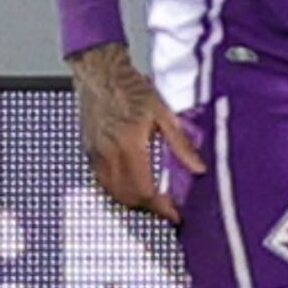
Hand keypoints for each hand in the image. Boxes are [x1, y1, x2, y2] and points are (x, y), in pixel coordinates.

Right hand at [71, 42, 199, 221]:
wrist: (99, 73)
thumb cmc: (129, 87)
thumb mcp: (162, 113)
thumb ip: (180, 144)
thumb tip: (198, 167)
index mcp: (130, 145)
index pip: (145, 191)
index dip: (162, 207)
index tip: (174, 213)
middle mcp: (109, 154)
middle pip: (129, 198)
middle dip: (149, 207)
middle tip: (166, 207)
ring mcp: (96, 155)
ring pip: (113, 193)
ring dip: (132, 201)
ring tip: (151, 198)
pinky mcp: (89, 152)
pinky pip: (103, 182)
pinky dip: (118, 190)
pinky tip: (132, 183)